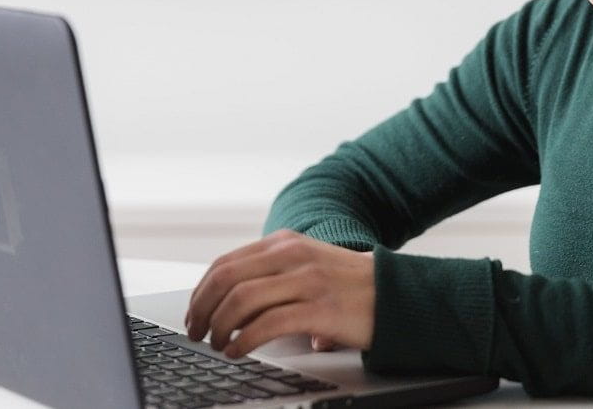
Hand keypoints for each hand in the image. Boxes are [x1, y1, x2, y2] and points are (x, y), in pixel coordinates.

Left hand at [184, 229, 374, 358]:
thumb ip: (272, 274)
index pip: (226, 263)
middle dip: (203, 308)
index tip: (194, 313)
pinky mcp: (320, 309)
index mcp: (285, 243)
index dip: (202, 291)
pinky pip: (267, 324)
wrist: (398, 296)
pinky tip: (237, 350)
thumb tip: (229, 302)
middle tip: (196, 332)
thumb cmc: (349, 287)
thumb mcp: (307, 265)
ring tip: (215, 343)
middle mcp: (292, 256)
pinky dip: (243, 339)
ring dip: (219, 325)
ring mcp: (306, 281)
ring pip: (242, 299)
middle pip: (227, 278)